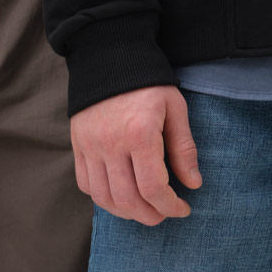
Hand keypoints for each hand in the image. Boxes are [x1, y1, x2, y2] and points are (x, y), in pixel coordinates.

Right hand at [70, 85, 202, 224]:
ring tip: (143, 208)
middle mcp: (111, 143)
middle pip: (128, 200)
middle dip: (150, 215)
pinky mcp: (78, 144)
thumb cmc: (149, 83)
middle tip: (164, 213)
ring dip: (126, 212)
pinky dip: (103, 197)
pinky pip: (86, 184)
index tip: (183, 208)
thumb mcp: (175, 107)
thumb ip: (184, 147)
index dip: (171, 206)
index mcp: (140, 133)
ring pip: (104, 198)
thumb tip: (193, 184)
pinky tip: (120, 193)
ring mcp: (90, 146)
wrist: (110, 56)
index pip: (153, 188)